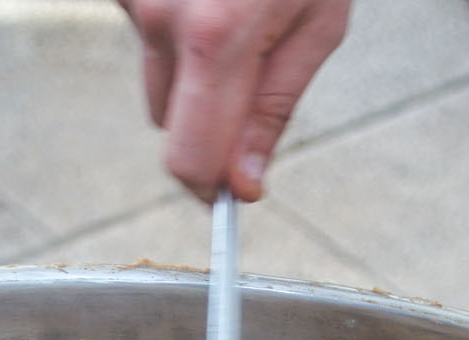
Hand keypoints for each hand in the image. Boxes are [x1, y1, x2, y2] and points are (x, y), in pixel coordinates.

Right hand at [122, 0, 350, 200]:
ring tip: (234, 22)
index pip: (192, 158)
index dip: (212, 188)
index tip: (236, 192)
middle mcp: (162, 17)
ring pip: (158, 85)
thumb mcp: (318, 23)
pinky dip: (178, 38)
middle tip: (255, 81)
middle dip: (209, 123)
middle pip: (170, 127)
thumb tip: (243, 181)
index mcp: (216, 34)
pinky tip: (210, 0)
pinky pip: (150, 43)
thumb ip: (276, 108)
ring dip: (192, 77)